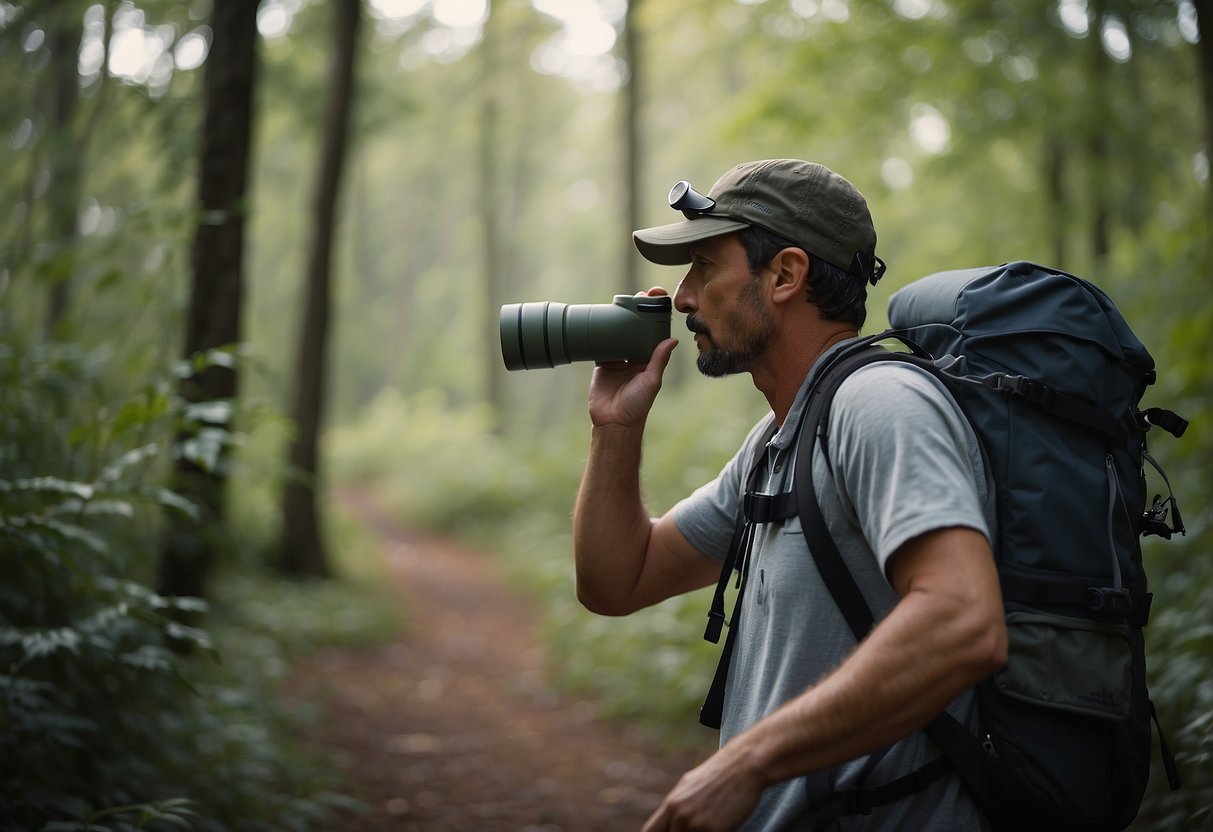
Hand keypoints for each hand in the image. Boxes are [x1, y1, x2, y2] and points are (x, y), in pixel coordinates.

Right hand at [587, 288, 677, 428]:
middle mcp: (634, 356)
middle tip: (642, 293)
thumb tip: (672, 340)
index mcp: (649, 360)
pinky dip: (601, 331)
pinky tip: (602, 316)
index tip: (660, 301)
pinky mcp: (601, 362)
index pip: (654, 333)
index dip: (657, 317)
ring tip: (623, 299)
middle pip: (637, 328)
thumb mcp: (651, 381)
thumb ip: (659, 360)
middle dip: (639, 310)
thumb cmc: (637, 405)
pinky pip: (601, 342)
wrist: (613, 421)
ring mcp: (618, 358)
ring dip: (621, 316)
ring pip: (619, 331)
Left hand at [642, 745, 766, 831]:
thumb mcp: (689, 785)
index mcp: (671, 804)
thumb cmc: (720, 773)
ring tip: (707, 827)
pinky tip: (721, 827)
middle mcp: (679, 816)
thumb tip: (670, 819)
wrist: (745, 764)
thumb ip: (677, 805)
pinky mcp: (714, 831)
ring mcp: (696, 825)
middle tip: (694, 828)